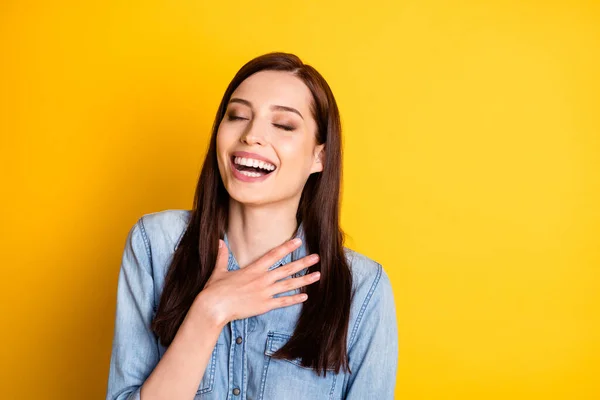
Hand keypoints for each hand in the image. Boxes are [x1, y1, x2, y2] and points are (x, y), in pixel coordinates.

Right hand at [194, 238, 320, 325]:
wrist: (214, 308)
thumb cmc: (214, 290)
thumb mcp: (218, 270)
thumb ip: (222, 255)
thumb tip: (219, 241)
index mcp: (253, 269)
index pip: (274, 254)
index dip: (287, 247)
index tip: (299, 240)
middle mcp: (262, 279)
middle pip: (287, 269)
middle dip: (303, 262)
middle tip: (317, 257)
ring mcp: (265, 293)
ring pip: (289, 285)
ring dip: (305, 280)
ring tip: (318, 275)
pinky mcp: (264, 306)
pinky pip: (283, 302)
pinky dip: (294, 299)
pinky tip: (305, 296)